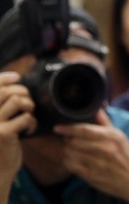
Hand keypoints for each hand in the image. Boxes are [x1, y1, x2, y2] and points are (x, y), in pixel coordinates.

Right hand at [0, 72, 34, 187]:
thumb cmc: (0, 145)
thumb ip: (1, 106)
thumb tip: (14, 82)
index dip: (5, 78)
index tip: (17, 77)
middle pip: (7, 92)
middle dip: (24, 94)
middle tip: (28, 106)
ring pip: (17, 101)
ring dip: (29, 106)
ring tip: (28, 116)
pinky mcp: (4, 134)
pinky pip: (25, 117)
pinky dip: (32, 122)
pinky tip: (28, 130)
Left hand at [55, 109, 128, 203]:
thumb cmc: (126, 156)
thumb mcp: (120, 137)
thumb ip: (106, 123)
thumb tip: (97, 109)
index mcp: (112, 136)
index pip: (84, 130)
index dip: (68, 128)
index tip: (57, 128)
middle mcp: (105, 149)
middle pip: (74, 142)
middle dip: (68, 140)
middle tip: (69, 140)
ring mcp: (97, 163)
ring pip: (70, 154)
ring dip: (67, 151)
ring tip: (72, 150)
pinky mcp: (91, 175)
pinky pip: (71, 166)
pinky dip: (68, 162)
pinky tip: (73, 160)